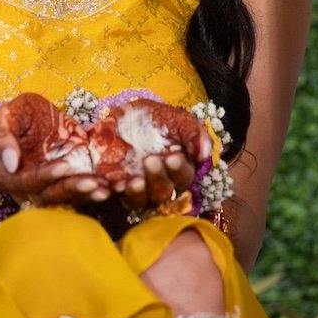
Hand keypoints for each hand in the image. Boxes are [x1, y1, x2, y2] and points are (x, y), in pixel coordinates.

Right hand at [0, 93, 111, 208]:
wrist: (35, 117)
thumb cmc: (17, 114)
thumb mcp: (6, 115)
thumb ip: (3, 136)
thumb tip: (11, 164)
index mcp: (4, 173)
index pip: (23, 182)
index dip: (44, 176)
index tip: (64, 166)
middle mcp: (24, 188)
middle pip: (47, 196)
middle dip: (71, 189)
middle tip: (92, 182)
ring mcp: (46, 188)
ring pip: (64, 199)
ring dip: (85, 195)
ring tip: (104, 189)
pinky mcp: (64, 184)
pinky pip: (78, 194)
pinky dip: (94, 193)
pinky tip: (110, 188)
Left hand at [98, 99, 211, 214]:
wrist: (125, 117)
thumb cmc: (158, 120)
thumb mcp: (177, 120)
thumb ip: (193, 133)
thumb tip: (204, 153)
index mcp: (178, 169)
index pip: (183, 176)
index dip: (179, 169)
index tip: (174, 157)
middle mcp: (159, 183)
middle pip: (162, 192)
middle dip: (157, 178)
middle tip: (151, 161)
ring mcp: (137, 187)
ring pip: (140, 200)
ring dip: (137, 192)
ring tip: (133, 181)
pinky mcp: (115, 187)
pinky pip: (113, 196)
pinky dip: (113, 192)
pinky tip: (113, 184)